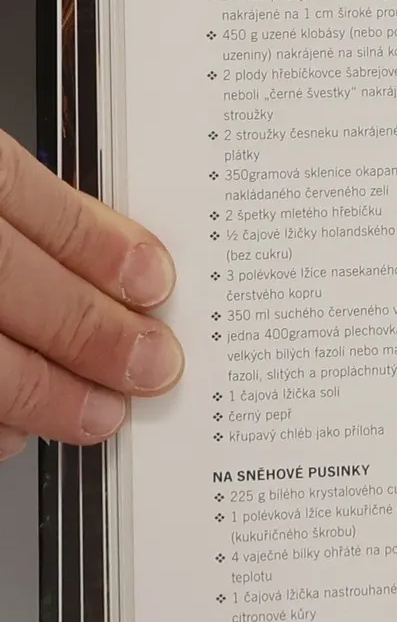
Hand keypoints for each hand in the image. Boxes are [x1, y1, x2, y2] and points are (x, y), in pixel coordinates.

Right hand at [0, 131, 181, 458]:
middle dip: (90, 332)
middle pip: (5, 280)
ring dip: (42, 393)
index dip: (97, 246)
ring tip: (101, 412)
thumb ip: (30, 210)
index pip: (20, 196)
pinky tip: (20, 426)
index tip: (156, 282)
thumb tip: (122, 257)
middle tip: (154, 367)